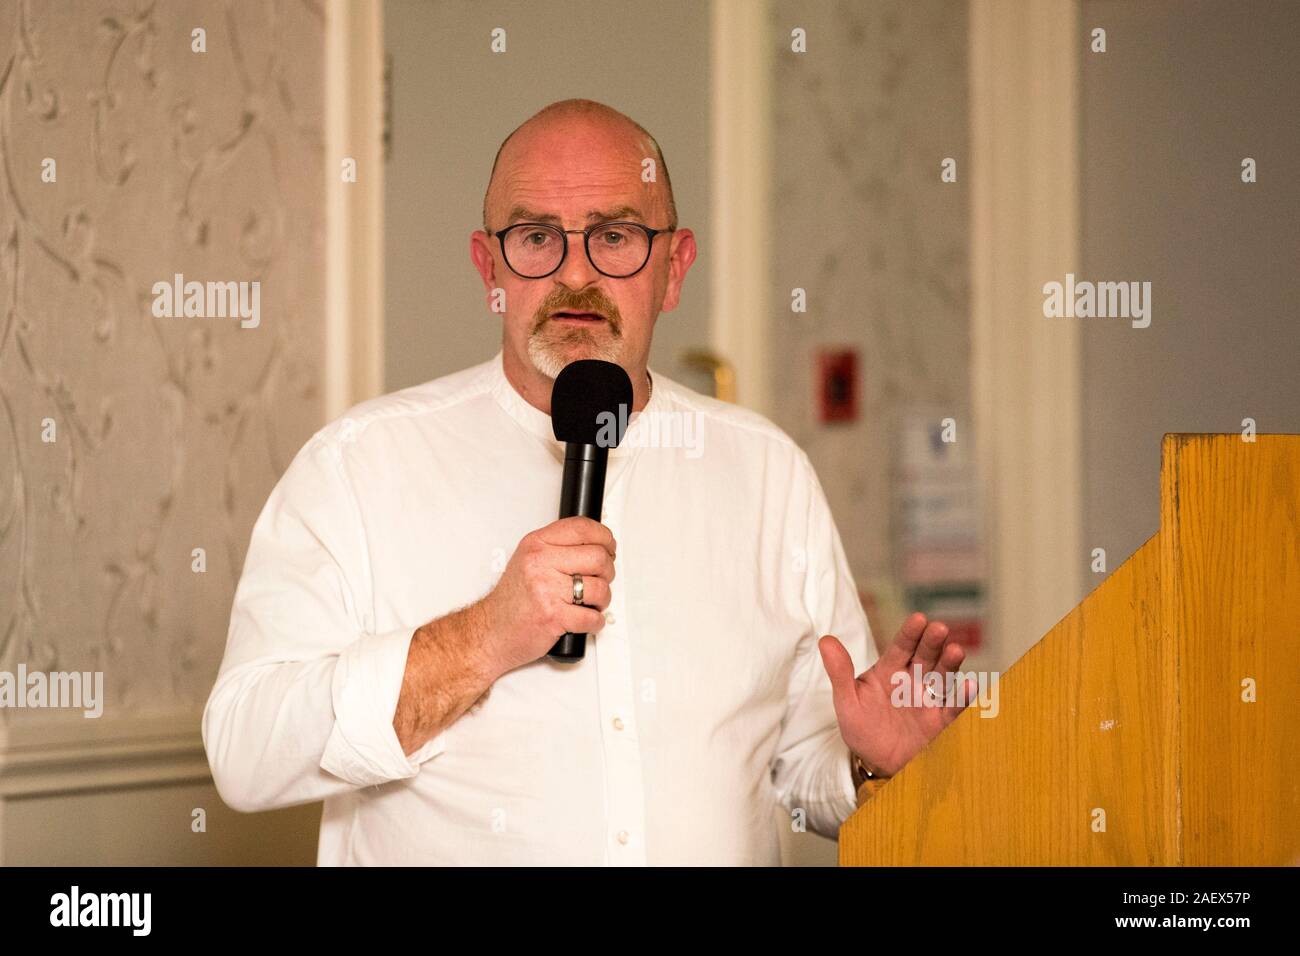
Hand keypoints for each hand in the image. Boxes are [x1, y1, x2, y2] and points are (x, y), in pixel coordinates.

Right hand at [478, 516, 615, 675]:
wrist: (490, 631)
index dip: (604, 537)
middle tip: (599, 580)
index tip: (609, 547)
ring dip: (602, 600)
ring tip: (590, 602)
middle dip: (607, 573)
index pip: (581, 528)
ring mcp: (546, 589)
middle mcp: (540, 562)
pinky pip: (592, 617)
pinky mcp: (553, 616)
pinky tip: (585, 619)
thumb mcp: (528, 560)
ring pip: (600, 587)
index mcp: (536, 544)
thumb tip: (595, 544)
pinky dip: (595, 622)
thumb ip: (557, 548)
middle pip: (598, 557)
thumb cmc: (512, 600)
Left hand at [818, 612, 975, 776]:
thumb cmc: (861, 729)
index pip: (901, 647)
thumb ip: (839, 672)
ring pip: (942, 677)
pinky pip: (953, 709)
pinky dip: (963, 698)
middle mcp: (913, 680)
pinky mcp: (941, 723)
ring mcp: (928, 700)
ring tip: (955, 650)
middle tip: (939, 628)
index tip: (919, 618)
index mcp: (890, 671)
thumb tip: (825, 640)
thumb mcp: (847, 702)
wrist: (877, 763)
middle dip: (932, 642)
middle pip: (925, 656)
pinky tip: (971, 686)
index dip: (910, 633)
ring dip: (949, 663)